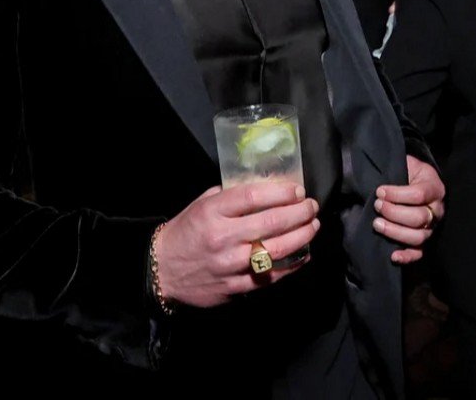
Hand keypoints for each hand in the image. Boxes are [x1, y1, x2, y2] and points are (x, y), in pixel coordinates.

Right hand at [154, 181, 318, 308]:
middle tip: (312, 206)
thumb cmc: (185, 232)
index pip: (252, 197)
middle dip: (299, 213)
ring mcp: (231, 265)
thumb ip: (230, 196)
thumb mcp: (201, 205)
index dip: (280, 192)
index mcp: (212, 212)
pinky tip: (303, 254)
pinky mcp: (236, 287)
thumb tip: (264, 189)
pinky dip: (291, 265)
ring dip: (301, 237)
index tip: (297, 190)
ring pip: (276, 250)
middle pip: (271, 223)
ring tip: (313, 226)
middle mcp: (223, 238)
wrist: (162, 271)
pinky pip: (270, 276)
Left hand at [374, 155, 444, 263]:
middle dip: (393, 213)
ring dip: (394, 232)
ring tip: (377, 224)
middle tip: (377, 205)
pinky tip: (393, 255)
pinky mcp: (425, 241)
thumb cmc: (411, 173)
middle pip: (419, 218)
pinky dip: (407, 257)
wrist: (421, 182)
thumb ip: (400, 166)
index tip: (380, 191)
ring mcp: (432, 227)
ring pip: (418, 236)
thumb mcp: (409, 163)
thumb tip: (382, 175)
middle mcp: (437, 210)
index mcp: (434, 188)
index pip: (419, 195)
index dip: (397, 194)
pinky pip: (419, 253)